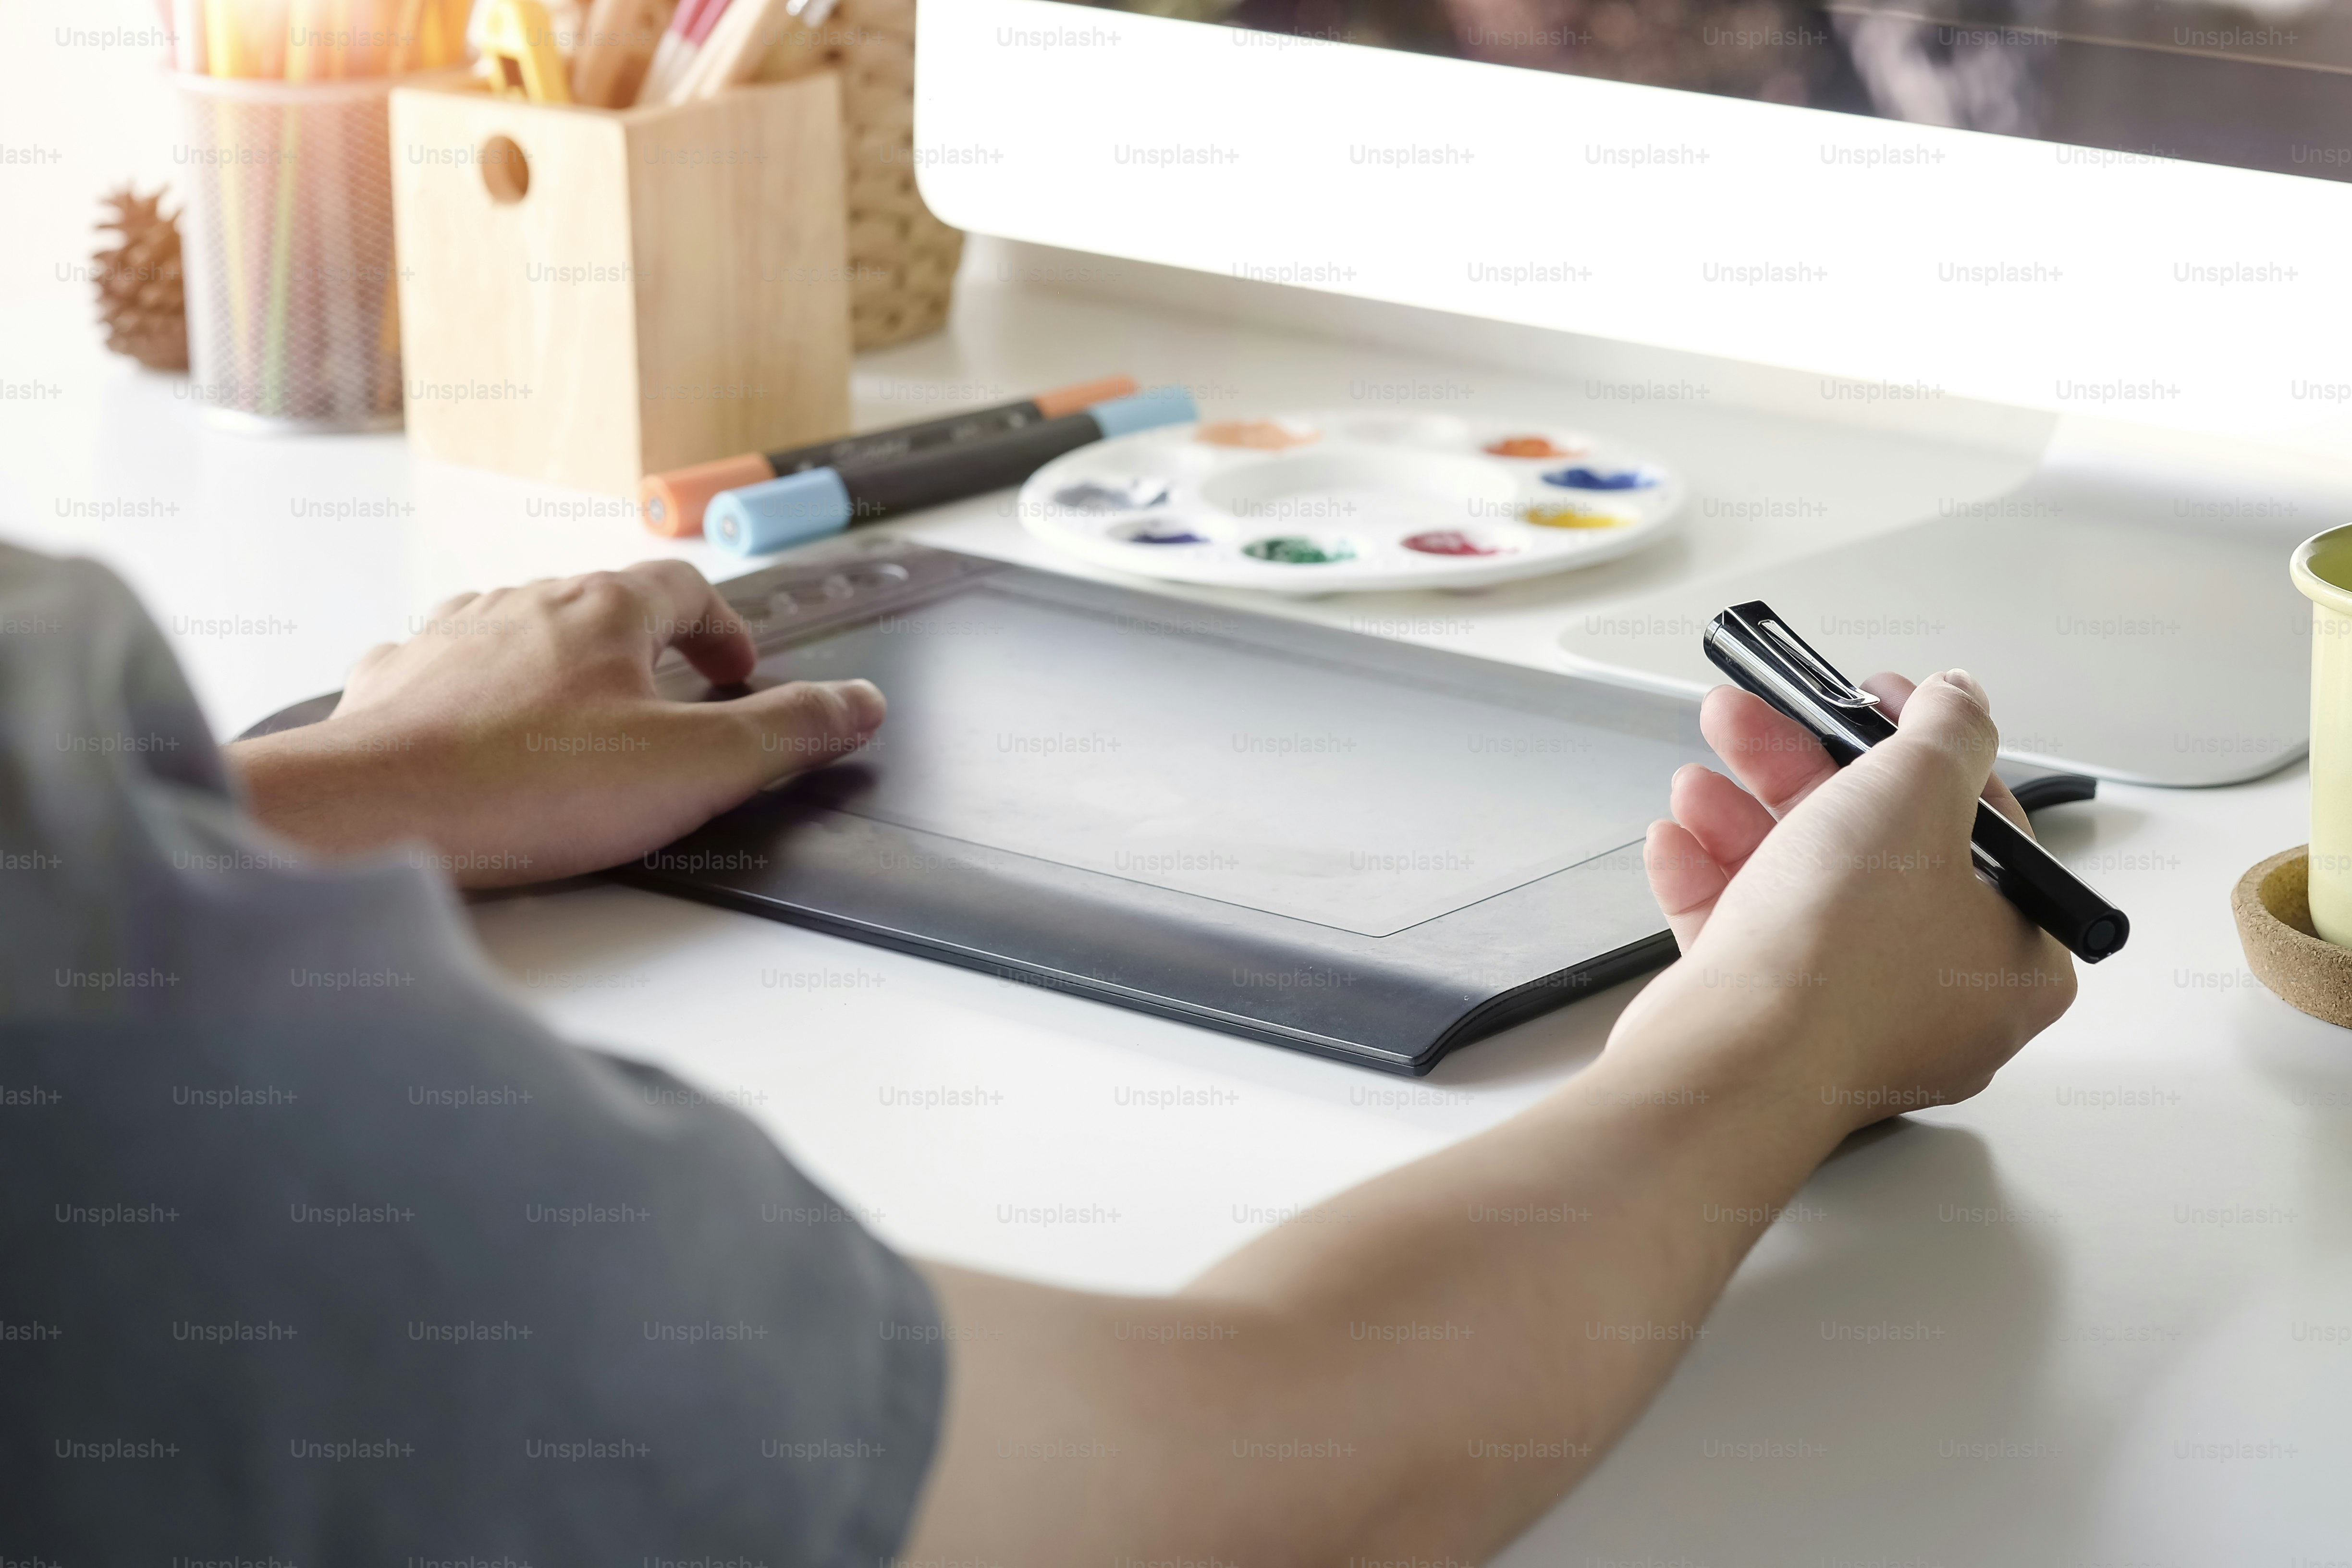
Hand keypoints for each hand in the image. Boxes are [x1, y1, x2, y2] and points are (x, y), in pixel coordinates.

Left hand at [224, 560, 883, 887]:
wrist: (375, 812)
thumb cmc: (527, 788)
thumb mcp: (696, 769)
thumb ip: (787, 733)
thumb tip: (859, 704)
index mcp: (603, 609)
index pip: (686, 587)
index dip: (724, 628)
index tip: (736, 673)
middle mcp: (523, 602)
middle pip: (604, 605)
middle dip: (644, 651)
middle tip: (670, 706)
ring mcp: (449, 637)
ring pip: (522, 630)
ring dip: (559, 666)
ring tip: (578, 727)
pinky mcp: (393, 684)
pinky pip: (443, 668)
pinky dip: (475, 693)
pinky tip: (479, 738)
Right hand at [1621, 669, 2074, 1137]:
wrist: (1732, 1065)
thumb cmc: (1839, 959)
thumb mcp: (1916, 797)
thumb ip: (1948, 733)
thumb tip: (1962, 699)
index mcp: (2013, 957)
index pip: (1983, 828)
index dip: (1921, 746)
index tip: (1871, 700)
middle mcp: (1940, 995)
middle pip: (1877, 848)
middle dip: (1800, 772)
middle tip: (1755, 722)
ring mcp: (1851, 1015)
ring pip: (1802, 888)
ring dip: (1742, 819)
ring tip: (1696, 779)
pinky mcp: (1774, 1028)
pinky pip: (1749, 937)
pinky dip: (1712, 882)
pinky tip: (1676, 842)